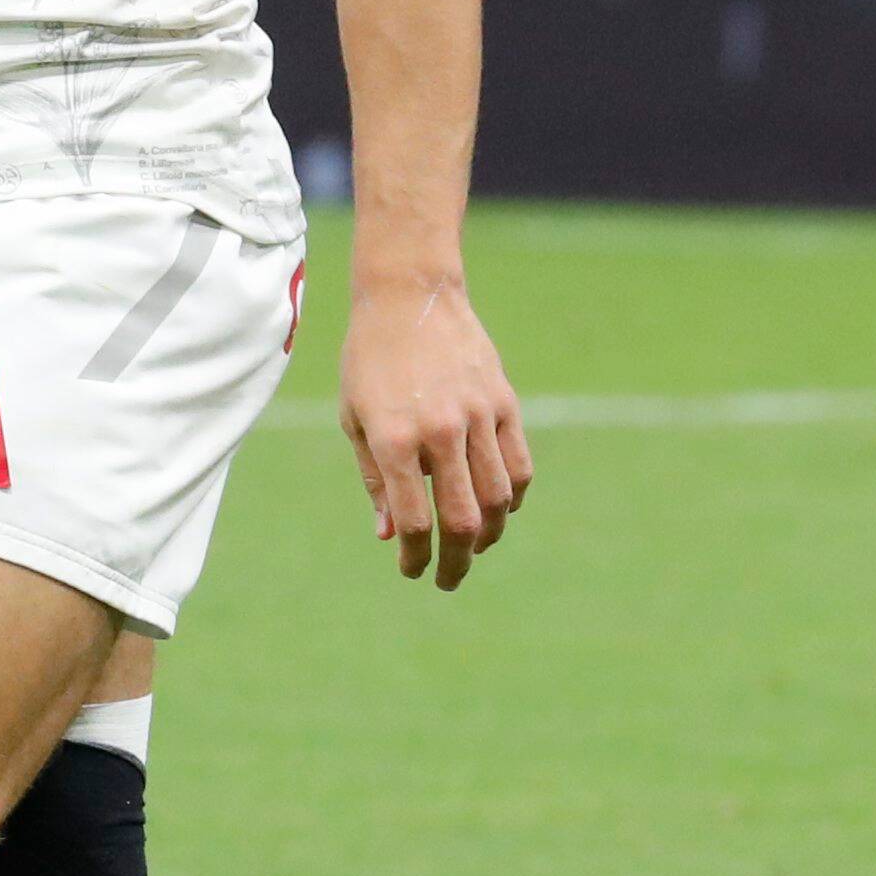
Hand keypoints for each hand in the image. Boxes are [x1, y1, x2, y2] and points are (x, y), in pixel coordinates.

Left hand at [341, 269, 530, 590]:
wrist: (410, 296)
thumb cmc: (370, 360)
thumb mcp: (355, 419)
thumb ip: (375, 480)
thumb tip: (389, 535)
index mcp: (394, 439)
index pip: (415, 522)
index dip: (416, 558)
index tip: (412, 571)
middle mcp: (440, 432)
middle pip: (462, 521)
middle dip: (456, 563)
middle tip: (448, 579)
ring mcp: (478, 417)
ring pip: (498, 500)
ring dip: (487, 535)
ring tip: (472, 546)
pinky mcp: (505, 403)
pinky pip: (519, 467)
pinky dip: (513, 498)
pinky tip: (497, 507)